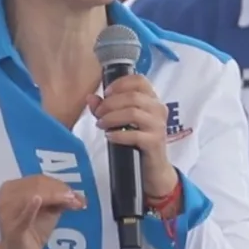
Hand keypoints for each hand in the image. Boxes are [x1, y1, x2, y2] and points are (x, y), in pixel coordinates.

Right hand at [0, 174, 86, 248]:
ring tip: (71, 203)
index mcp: (13, 188)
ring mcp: (8, 213)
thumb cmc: (33, 231)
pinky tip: (37, 200)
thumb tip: (75, 194)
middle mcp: (6, 196)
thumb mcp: (48, 211)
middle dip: (59, 190)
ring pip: (32, 195)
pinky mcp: (13, 230)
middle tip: (76, 199)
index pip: (38, 180)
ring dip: (54, 197)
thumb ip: (58, 199)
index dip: (58, 184)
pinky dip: (30, 208)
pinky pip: (22, 216)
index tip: (75, 194)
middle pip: (36, 185)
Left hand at [87, 75, 178, 197]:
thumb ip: (105, 108)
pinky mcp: (155, 142)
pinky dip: (118, 134)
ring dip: (112, 118)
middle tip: (98, 114)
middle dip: (110, 104)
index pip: (140, 80)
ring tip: (101, 124)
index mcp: (152, 99)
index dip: (121, 83)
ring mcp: (158, 125)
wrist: (152, 168)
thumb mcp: (121, 121)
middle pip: (133, 97)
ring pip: (133, 113)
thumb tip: (90, 98)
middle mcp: (158, 109)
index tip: (107, 93)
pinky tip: (109, 136)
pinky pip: (134, 134)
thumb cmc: (137, 140)